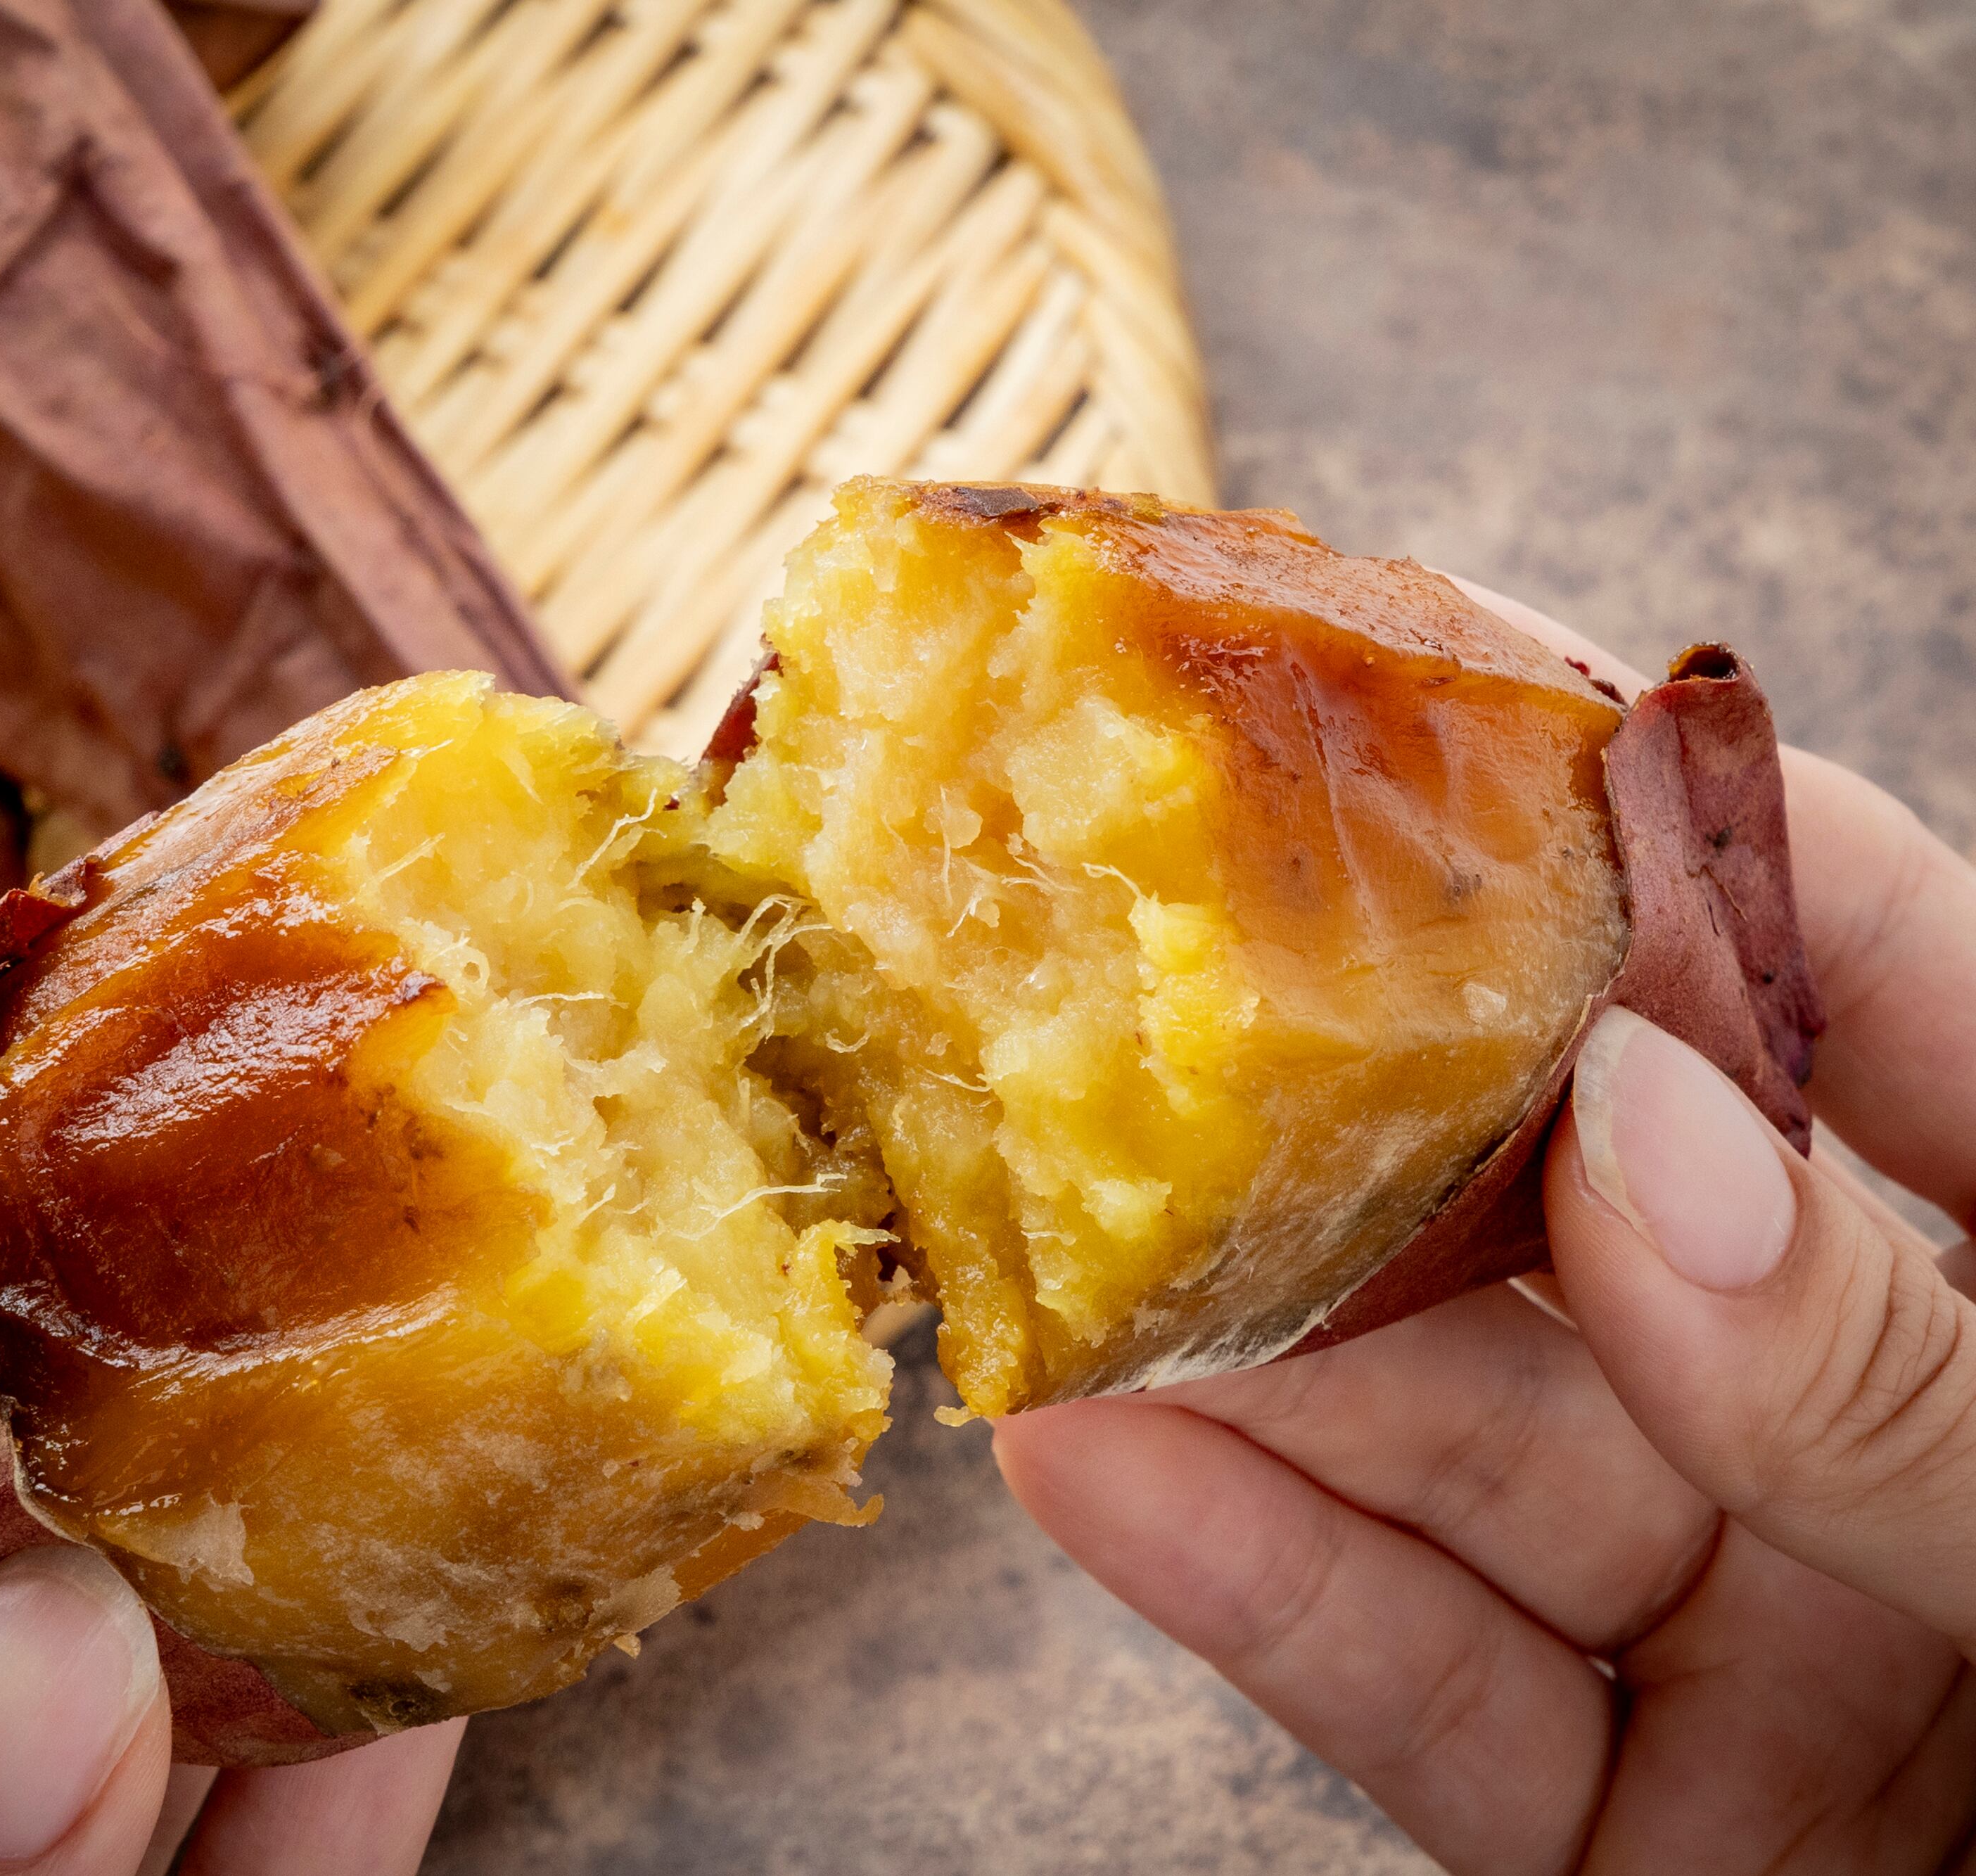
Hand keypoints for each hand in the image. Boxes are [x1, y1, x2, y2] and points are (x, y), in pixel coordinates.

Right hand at [995, 590, 1975, 1872]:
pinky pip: (1432, 1686)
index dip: (1614, 811)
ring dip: (1254, 1355)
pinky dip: (1260, 1581)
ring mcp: (1771, 1613)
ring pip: (1466, 1442)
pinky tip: (1106, 1471)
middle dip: (1360, 1112)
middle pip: (1587, 1197)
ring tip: (1055, 1250)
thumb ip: (1924, 1362)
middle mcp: (1908, 1400)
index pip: (1841, 948)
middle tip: (1128, 1010)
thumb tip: (1641, 1122)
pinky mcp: (1653, 1815)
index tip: (1384, 696)